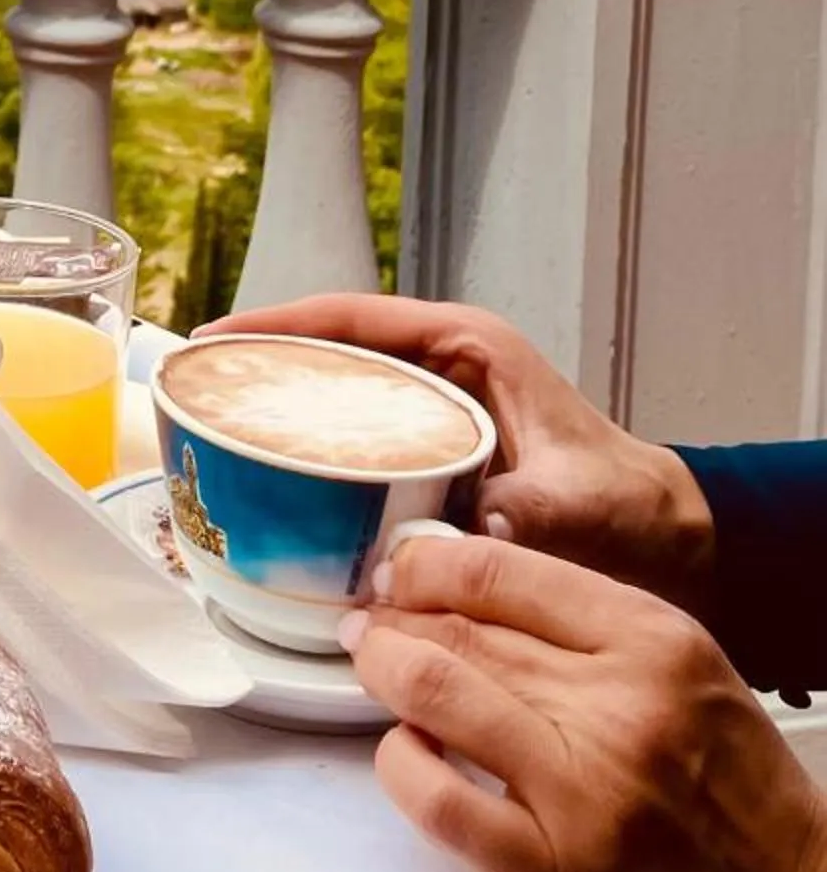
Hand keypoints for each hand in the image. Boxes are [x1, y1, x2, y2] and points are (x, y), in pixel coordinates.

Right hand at [208, 292, 714, 613]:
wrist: (675, 546)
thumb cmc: (633, 512)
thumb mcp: (573, 508)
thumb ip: (511, 522)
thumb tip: (431, 553)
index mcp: (468, 350)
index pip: (352, 318)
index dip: (276, 326)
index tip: (215, 342)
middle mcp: (444, 370)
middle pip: (329, 352)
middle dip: (260, 367)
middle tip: (195, 393)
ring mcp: (435, 414)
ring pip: (338, 398)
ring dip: (280, 413)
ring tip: (213, 435)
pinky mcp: (433, 458)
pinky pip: (357, 446)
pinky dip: (313, 461)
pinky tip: (276, 496)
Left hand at [348, 534, 826, 871]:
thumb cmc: (734, 787)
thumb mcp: (682, 666)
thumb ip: (584, 623)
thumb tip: (461, 586)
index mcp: (653, 639)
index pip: (497, 569)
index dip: (424, 566)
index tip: (399, 573)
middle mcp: (618, 706)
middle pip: (459, 629)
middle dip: (393, 618)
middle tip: (370, 621)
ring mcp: (584, 793)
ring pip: (438, 694)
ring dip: (384, 672)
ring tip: (373, 666)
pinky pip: (437, 801)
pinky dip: (401, 765)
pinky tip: (405, 751)